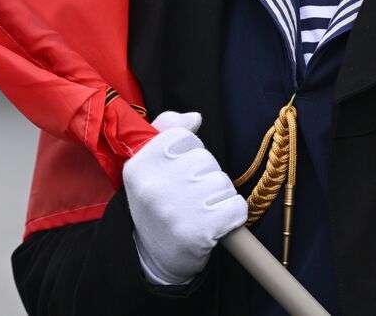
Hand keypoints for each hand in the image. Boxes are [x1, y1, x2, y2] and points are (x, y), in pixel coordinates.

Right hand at [124, 111, 247, 285]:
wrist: (153, 258)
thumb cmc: (157, 204)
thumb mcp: (148, 166)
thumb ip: (166, 131)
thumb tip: (194, 118)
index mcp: (138, 166)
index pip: (183, 136)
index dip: (188, 152)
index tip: (178, 171)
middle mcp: (154, 186)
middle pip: (205, 160)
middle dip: (205, 176)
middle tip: (188, 196)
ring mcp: (177, 209)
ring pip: (222, 182)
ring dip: (218, 196)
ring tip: (199, 211)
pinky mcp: (200, 231)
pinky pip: (236, 207)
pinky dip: (232, 216)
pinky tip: (214, 223)